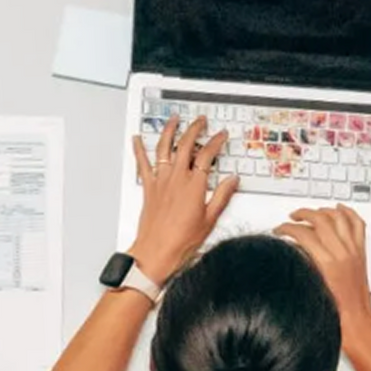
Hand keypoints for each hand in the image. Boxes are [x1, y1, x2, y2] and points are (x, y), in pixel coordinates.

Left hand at [127, 114, 239, 287]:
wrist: (157, 251)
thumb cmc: (182, 240)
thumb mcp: (210, 220)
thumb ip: (222, 196)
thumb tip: (233, 180)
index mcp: (194, 185)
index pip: (207, 155)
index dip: (216, 142)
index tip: (221, 135)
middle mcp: (176, 178)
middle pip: (186, 145)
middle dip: (195, 129)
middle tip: (201, 121)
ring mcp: (161, 180)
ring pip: (164, 148)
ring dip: (170, 131)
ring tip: (174, 119)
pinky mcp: (149, 186)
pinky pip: (142, 163)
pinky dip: (139, 149)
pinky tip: (137, 139)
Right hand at [274, 204, 370, 344]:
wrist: (356, 320)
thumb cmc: (334, 311)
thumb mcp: (310, 284)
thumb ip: (302, 261)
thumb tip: (293, 247)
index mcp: (328, 262)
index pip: (303, 233)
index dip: (287, 228)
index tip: (280, 230)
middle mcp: (343, 252)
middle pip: (320, 219)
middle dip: (302, 214)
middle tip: (292, 218)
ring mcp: (354, 250)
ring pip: (339, 217)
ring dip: (323, 210)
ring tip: (312, 212)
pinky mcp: (361, 252)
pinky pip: (358, 224)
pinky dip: (348, 213)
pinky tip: (340, 210)